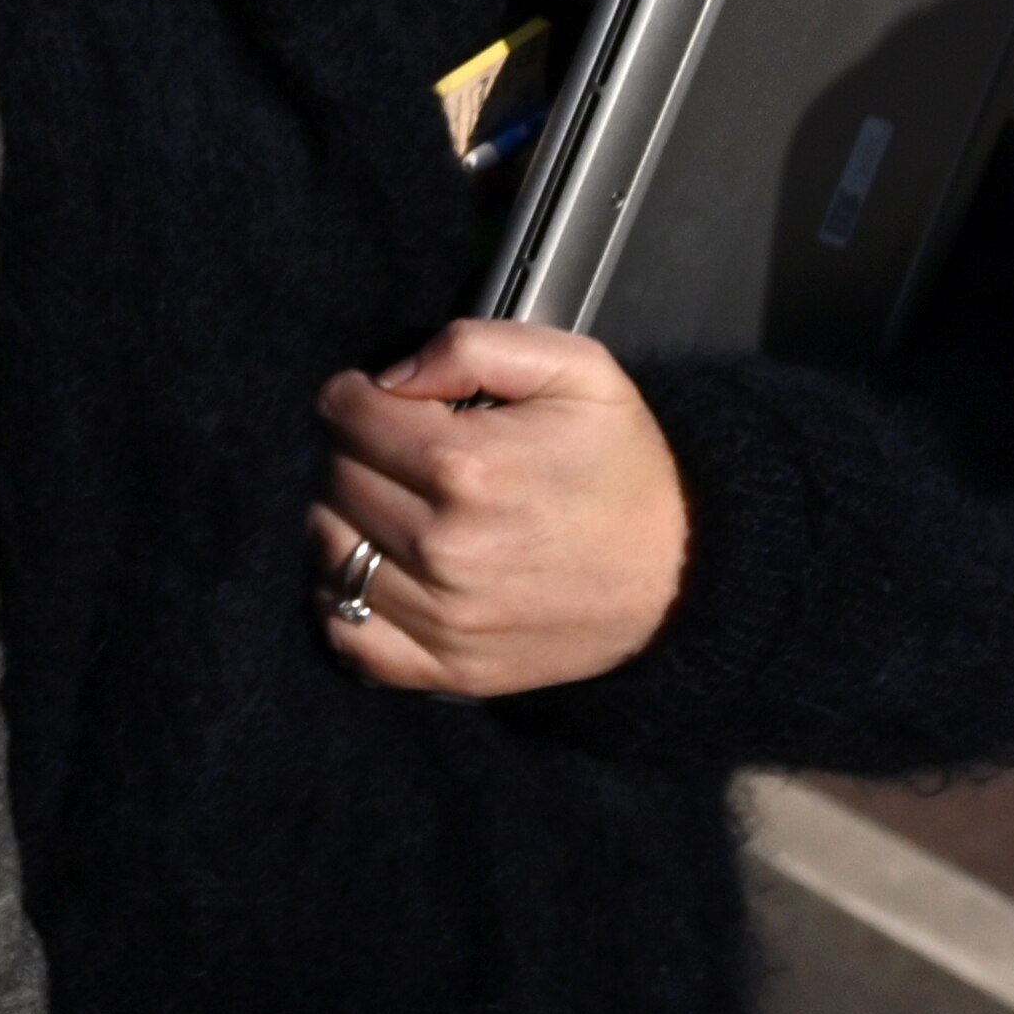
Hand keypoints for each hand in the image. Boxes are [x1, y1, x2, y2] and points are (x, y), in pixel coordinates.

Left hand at [310, 318, 690, 695]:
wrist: (685, 573)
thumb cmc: (624, 467)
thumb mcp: (575, 371)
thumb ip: (472, 346)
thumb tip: (389, 377)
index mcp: (465, 468)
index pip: (345, 413)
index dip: (358, 397)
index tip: (386, 404)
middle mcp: (443, 547)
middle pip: (334, 477)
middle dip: (355, 453)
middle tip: (401, 454)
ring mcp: (442, 616)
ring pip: (328, 546)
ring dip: (347, 518)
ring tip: (394, 506)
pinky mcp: (448, 667)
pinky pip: (347, 631)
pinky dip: (345, 599)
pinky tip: (379, 569)